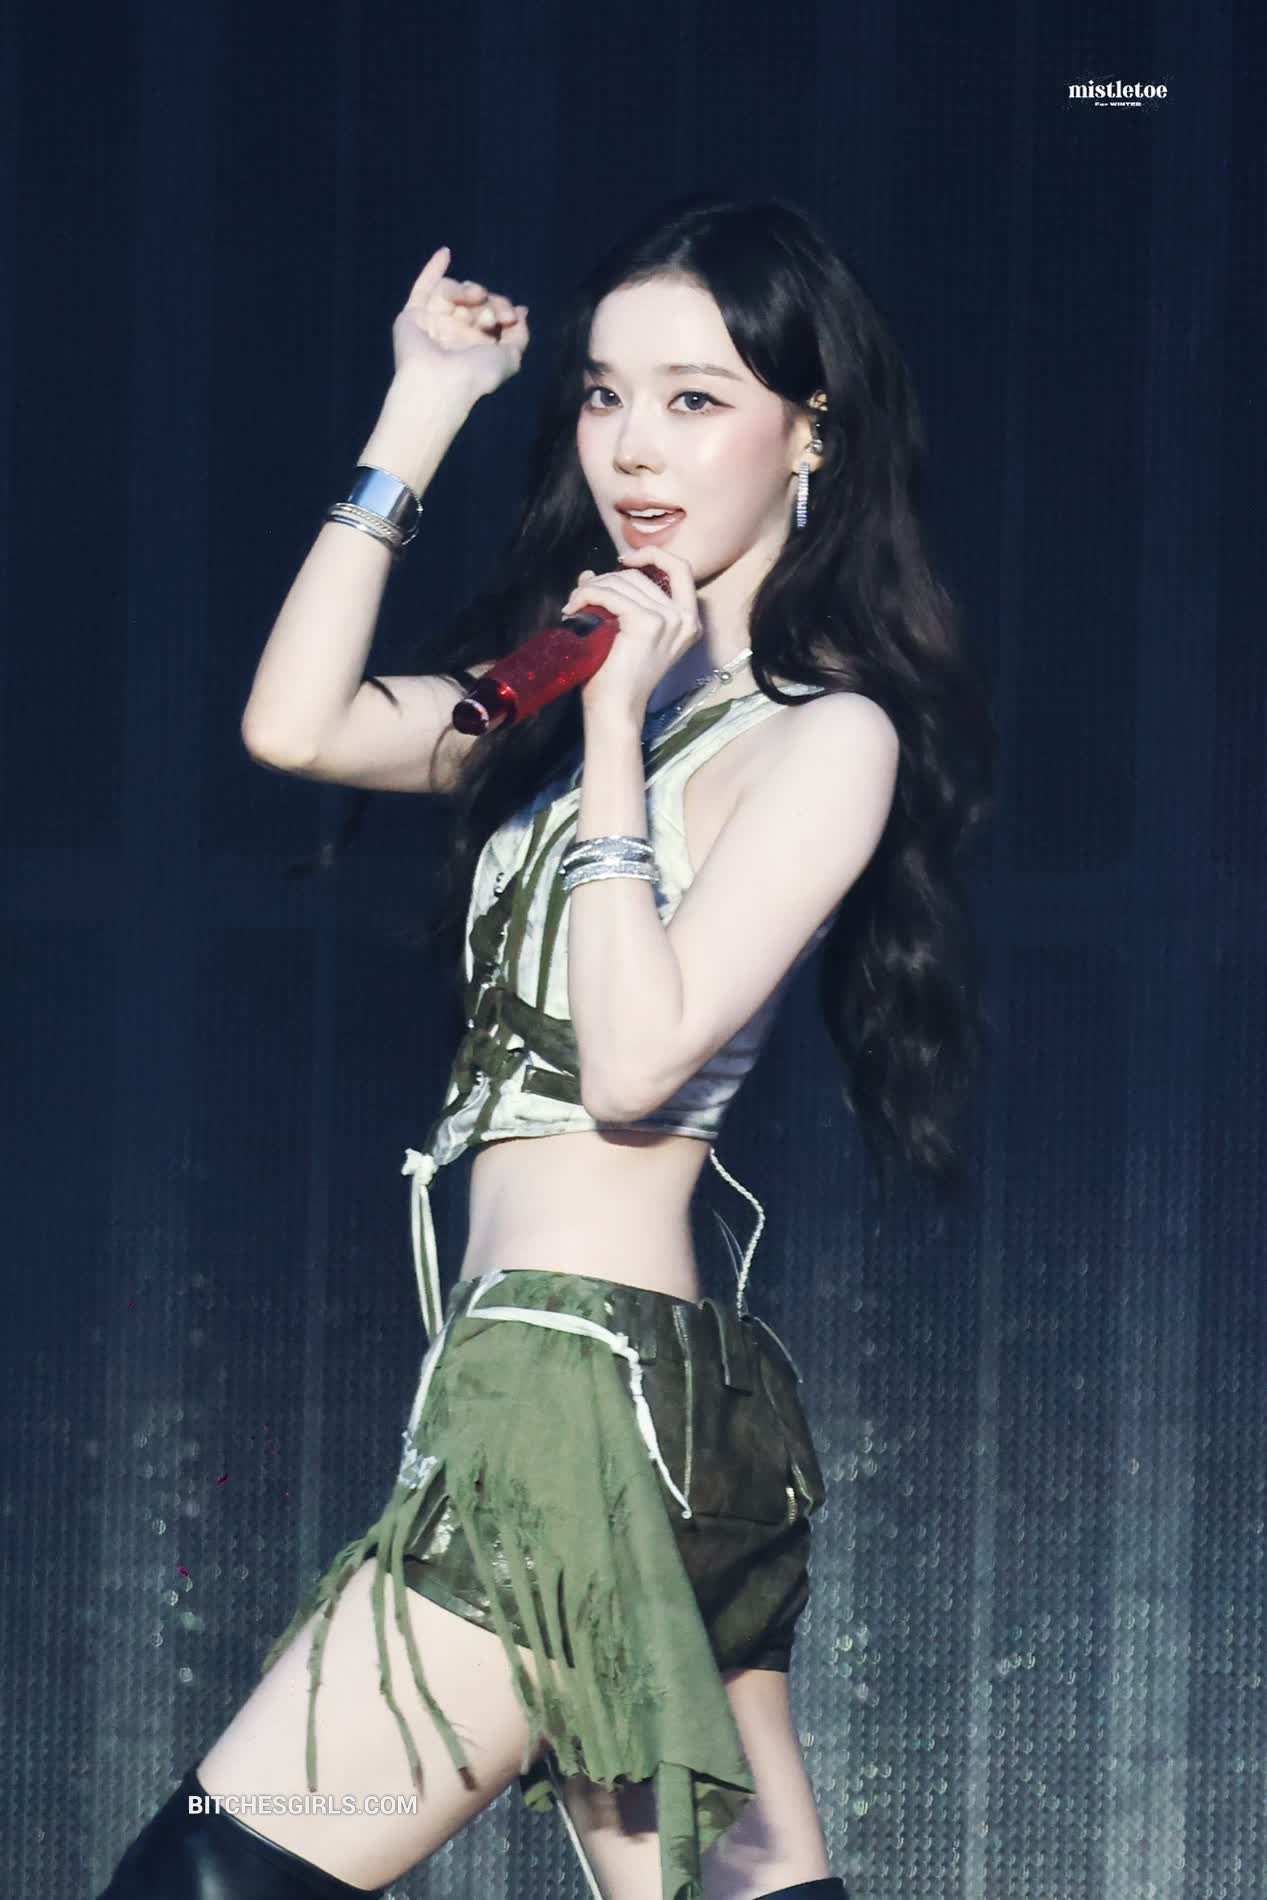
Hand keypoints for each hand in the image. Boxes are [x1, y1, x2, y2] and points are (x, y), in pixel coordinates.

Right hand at [390, 246, 529, 400]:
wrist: (440, 381)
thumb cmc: (476, 375)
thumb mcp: (510, 358)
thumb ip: (519, 336)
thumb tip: (521, 312)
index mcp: (475, 345)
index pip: (491, 313)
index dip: (502, 308)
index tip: (510, 317)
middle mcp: (454, 333)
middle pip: (473, 300)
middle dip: (487, 301)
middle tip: (491, 315)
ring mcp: (433, 323)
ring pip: (452, 292)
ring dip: (466, 290)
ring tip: (475, 296)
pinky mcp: (412, 317)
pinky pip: (422, 288)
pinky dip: (433, 269)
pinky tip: (446, 253)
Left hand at [561, 548, 701, 723]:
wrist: (615, 709)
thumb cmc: (618, 677)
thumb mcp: (624, 631)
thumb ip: (616, 599)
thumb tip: (589, 574)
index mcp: (688, 621)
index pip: (681, 569)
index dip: (652, 555)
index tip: (624, 561)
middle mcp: (684, 619)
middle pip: (640, 576)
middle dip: (606, 580)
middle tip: (582, 597)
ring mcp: (668, 620)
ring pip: (623, 582)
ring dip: (592, 589)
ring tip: (574, 607)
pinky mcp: (646, 623)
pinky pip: (610, 594)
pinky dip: (587, 596)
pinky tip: (573, 611)